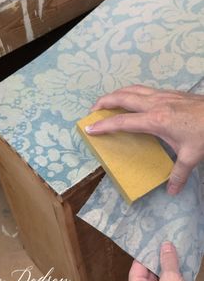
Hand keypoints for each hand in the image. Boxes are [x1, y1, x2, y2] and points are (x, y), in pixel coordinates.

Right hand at [86, 85, 203, 194]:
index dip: (104, 125)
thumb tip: (172, 192)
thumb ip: (178, 174)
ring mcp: (161, 95)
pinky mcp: (168, 92)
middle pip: (122, 98)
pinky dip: (129, 92)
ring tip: (106, 102)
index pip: (122, 121)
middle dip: (104, 102)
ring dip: (116, 94)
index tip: (89, 128)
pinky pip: (142, 89)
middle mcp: (154, 104)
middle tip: (92, 111)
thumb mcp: (191, 156)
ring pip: (131, 89)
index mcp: (155, 120)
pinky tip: (131, 99)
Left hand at [125, 242, 195, 280]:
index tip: (154, 239)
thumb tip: (166, 245)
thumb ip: (168, 260)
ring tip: (172, 250)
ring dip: (166, 265)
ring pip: (157, 276)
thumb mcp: (171, 280)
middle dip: (158, 257)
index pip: (138, 264)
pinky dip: (171, 274)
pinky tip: (177, 264)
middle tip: (165, 243)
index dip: (147, 251)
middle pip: (148, 269)